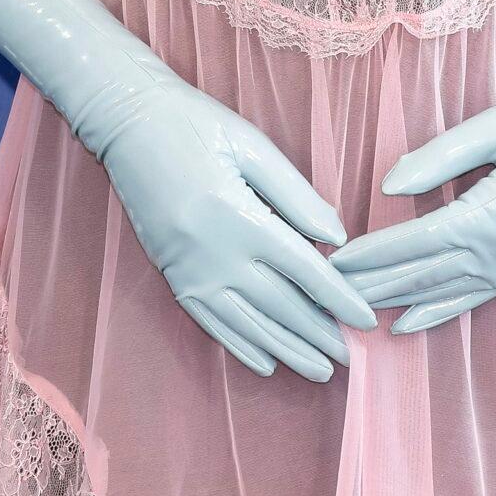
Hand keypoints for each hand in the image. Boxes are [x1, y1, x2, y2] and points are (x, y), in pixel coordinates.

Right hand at [100, 85, 379, 380]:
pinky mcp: (172, 276)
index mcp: (241, 218)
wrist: (127, 124)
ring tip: (319, 371)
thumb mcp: (254, 147)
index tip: (368, 322)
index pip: (306, 271)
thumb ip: (297, 196)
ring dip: (287, 351)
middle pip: (280, 307)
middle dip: (318, 335)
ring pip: (248, 325)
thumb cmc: (196, 125)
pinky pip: (211, 323)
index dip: (340, 300)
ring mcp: (190, 271)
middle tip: (350, 357)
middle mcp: (216, 255)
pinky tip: (265, 362)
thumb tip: (337, 238)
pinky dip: (241, 345)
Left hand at [326, 86, 495, 332]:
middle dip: (372, 285)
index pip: (417, 242)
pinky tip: (408, 324)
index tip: (333, 261)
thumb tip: (387, 186)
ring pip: (444, 292)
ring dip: (395, 303)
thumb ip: (440, 157)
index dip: (373, 254)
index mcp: (494, 212)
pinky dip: (439, 313)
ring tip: (352, 313)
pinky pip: (474, 298)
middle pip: (423, 274)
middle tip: (324, 294)